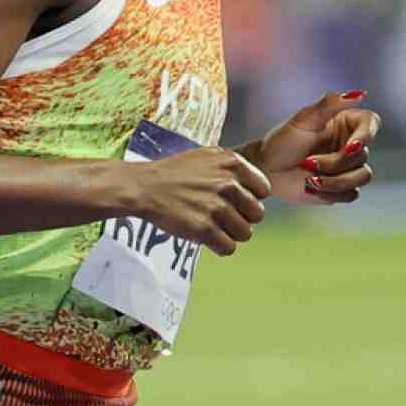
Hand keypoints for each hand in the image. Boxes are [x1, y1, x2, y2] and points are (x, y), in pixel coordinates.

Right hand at [130, 146, 270, 255]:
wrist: (142, 186)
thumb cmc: (173, 173)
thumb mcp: (206, 157)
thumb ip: (233, 169)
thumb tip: (258, 190)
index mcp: (232, 163)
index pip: (264, 190)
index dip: (248, 198)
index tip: (232, 200)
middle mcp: (227, 183)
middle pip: (257, 215)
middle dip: (241, 218)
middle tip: (220, 215)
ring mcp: (216, 207)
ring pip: (245, 234)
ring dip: (229, 234)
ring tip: (211, 225)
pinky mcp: (203, 228)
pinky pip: (228, 248)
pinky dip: (218, 246)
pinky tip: (205, 236)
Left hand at [247, 90, 379, 204]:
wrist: (266, 170)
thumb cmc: (281, 141)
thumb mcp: (303, 120)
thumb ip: (329, 104)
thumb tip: (359, 94)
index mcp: (345, 123)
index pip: (371, 123)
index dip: (366, 135)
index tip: (350, 146)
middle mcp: (350, 144)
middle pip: (362, 155)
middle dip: (334, 162)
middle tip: (306, 162)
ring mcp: (348, 167)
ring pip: (362, 177)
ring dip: (335, 180)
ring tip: (308, 180)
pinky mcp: (343, 187)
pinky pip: (351, 194)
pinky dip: (331, 192)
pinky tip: (310, 187)